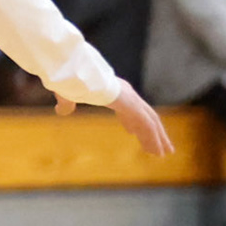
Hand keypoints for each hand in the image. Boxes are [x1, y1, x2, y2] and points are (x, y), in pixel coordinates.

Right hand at [58, 82, 172, 158]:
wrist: (73, 71)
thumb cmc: (68, 78)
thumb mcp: (67, 94)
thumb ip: (67, 104)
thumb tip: (62, 112)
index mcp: (113, 89)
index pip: (128, 108)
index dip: (131, 121)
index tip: (133, 132)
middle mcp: (127, 94)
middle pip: (145, 116)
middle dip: (153, 132)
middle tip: (159, 146)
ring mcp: (131, 99)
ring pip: (150, 122)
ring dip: (158, 139)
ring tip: (163, 154)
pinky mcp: (132, 106)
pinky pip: (147, 126)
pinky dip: (154, 139)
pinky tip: (157, 152)